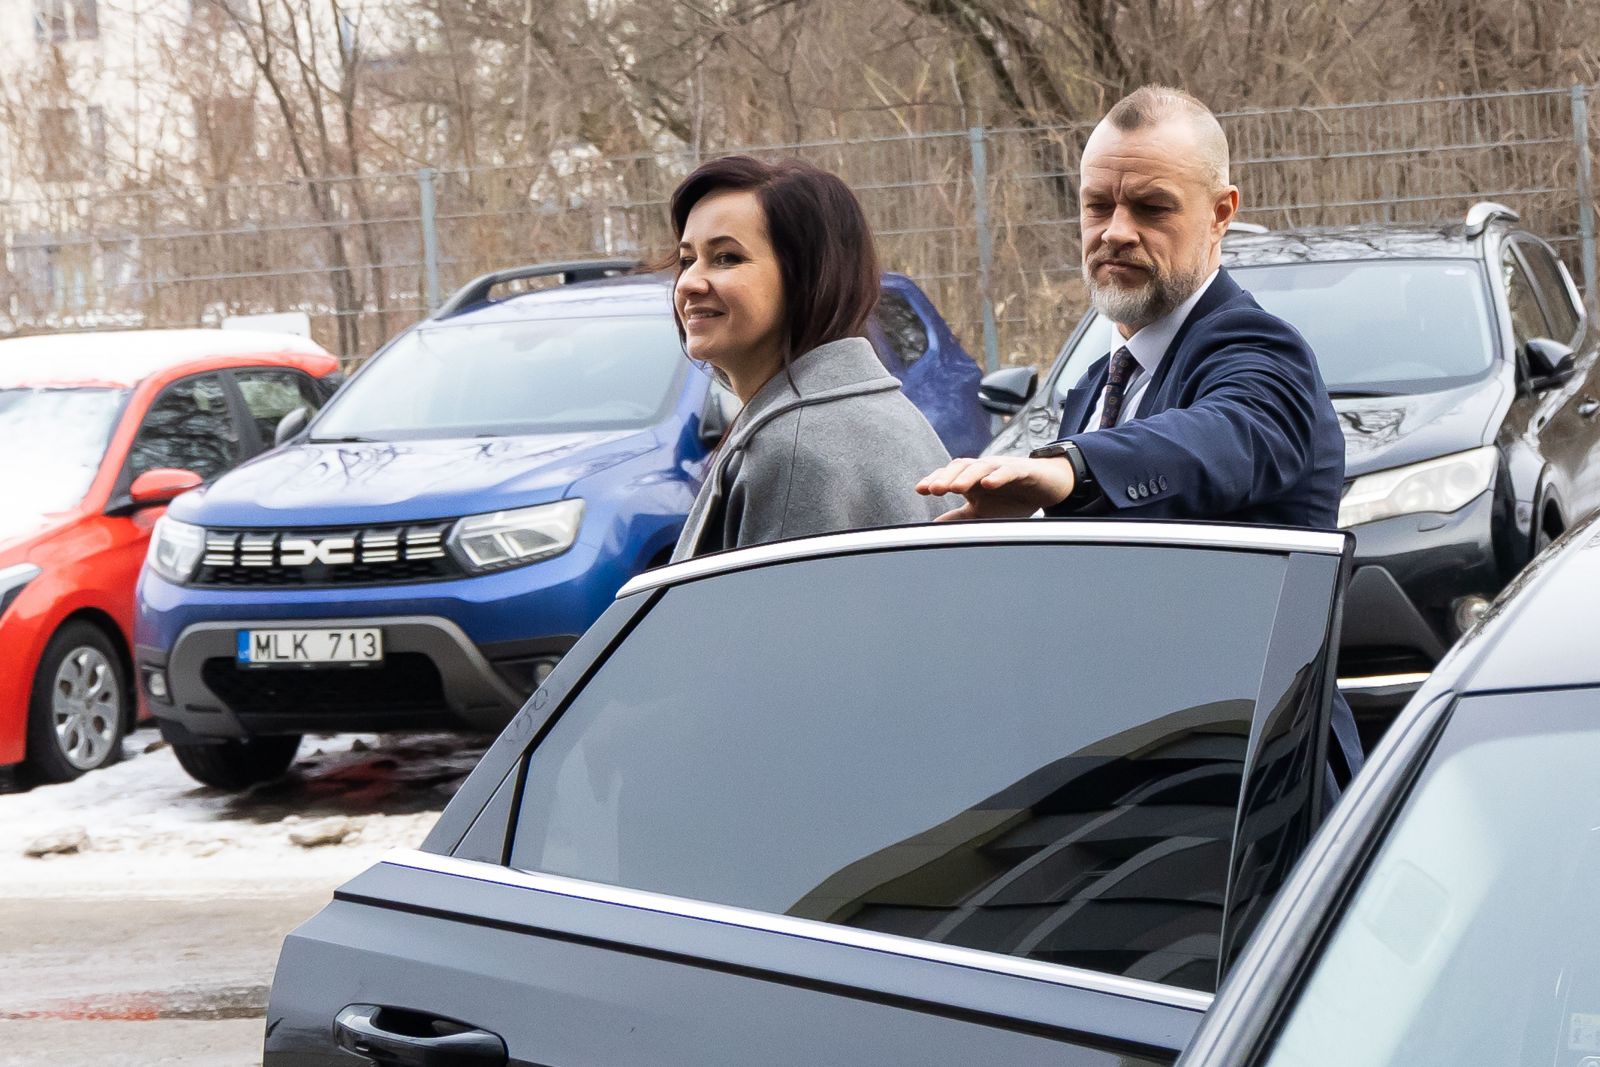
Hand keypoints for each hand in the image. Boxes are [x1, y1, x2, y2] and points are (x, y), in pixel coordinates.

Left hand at [916, 456, 1075, 519]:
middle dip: (946, 477)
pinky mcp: (1022, 471)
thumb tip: (933, 529)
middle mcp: (983, 470)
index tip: (920, 490)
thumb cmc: (1011, 498)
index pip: (948, 475)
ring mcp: (1002, 468)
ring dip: (967, 476)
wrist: (1046, 486)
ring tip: (955, 487)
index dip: (934, 480)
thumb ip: (958, 519)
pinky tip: (989, 484)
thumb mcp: (981, 512)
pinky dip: (998, 476)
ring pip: (981, 466)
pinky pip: (1008, 471)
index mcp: (971, 480)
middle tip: (933, 489)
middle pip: (961, 467)